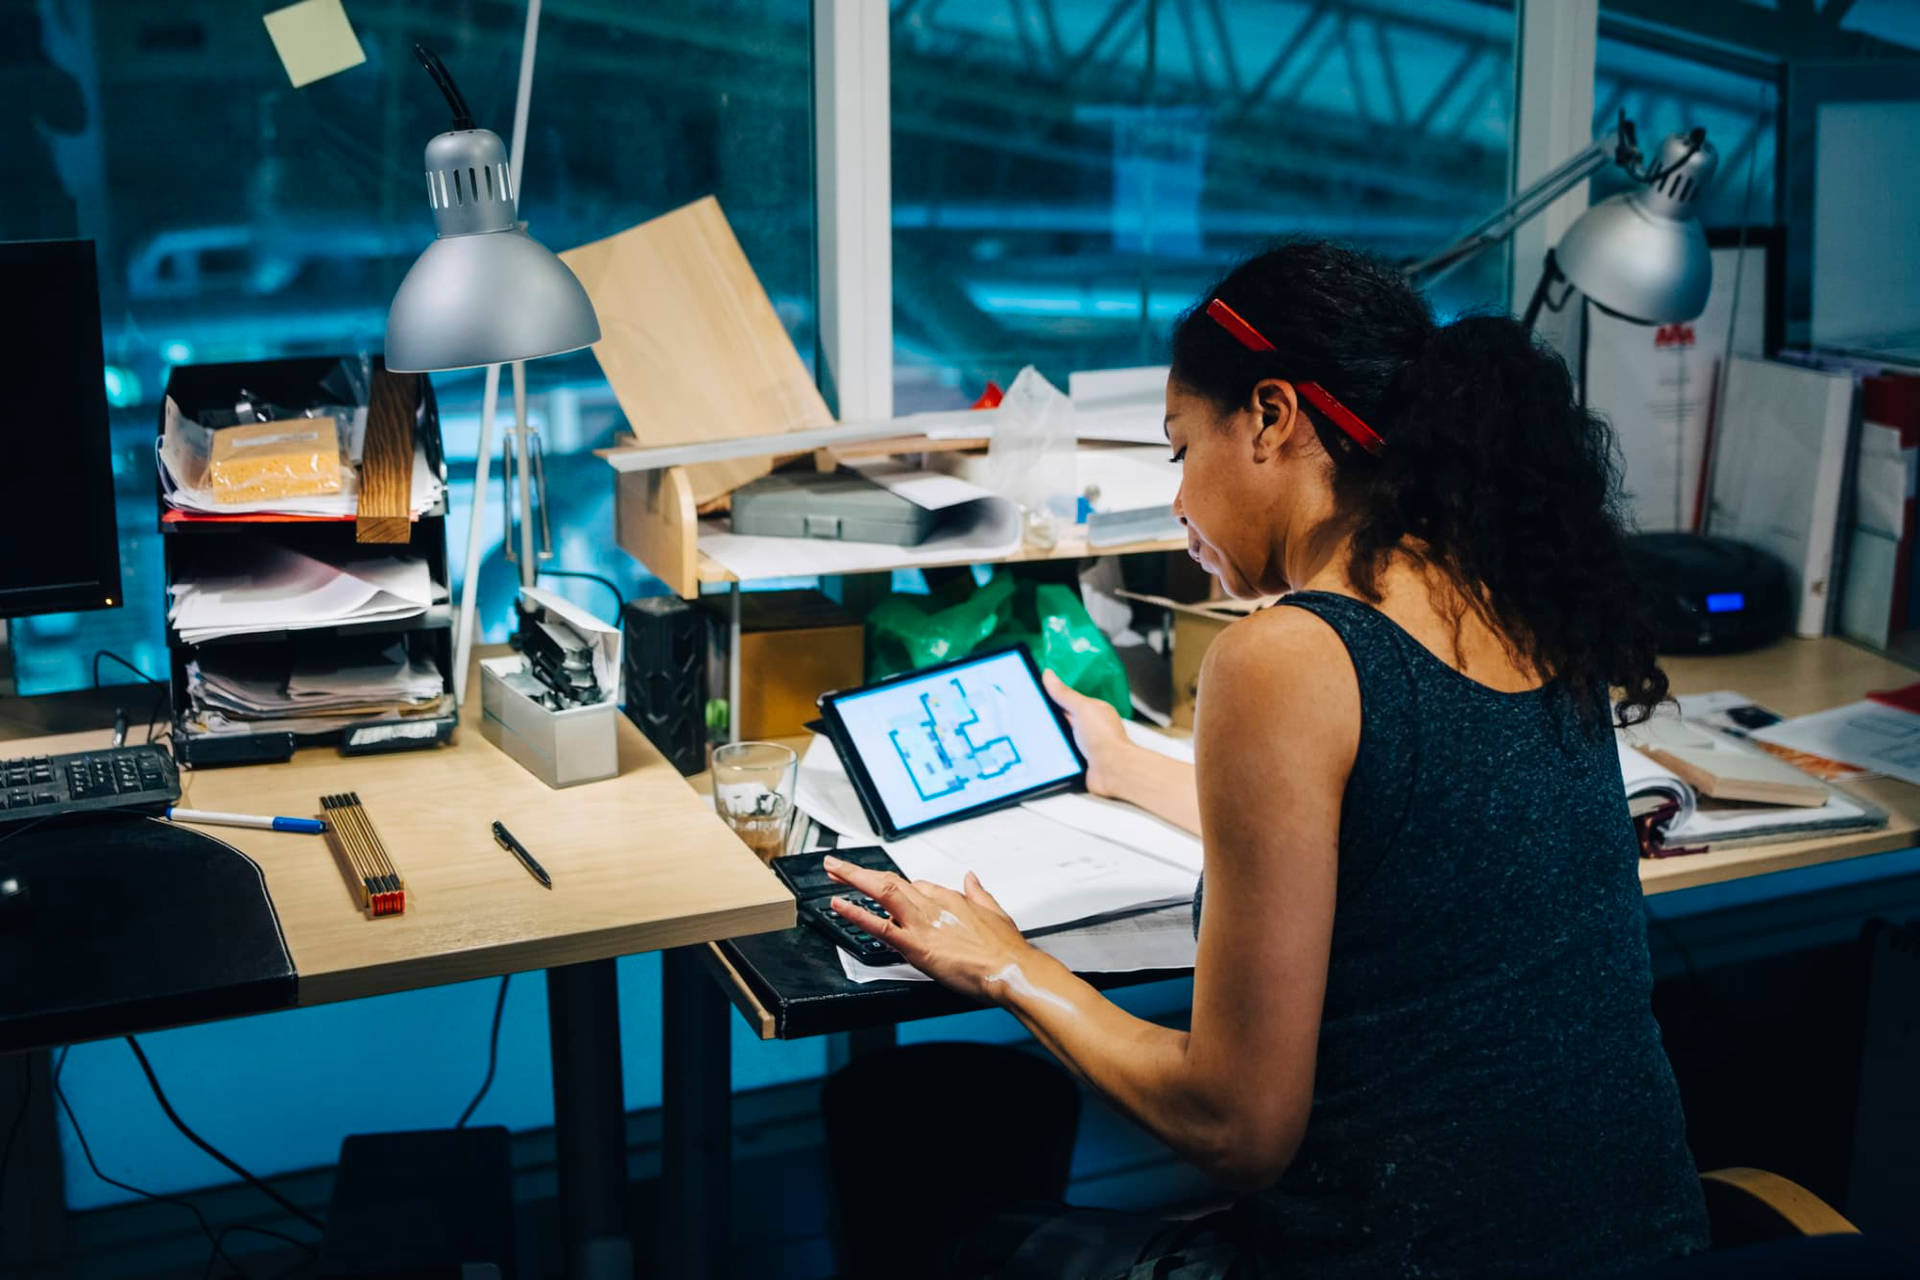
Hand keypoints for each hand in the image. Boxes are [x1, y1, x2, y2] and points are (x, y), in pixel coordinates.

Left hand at [823, 856, 1031, 1004]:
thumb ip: (979, 892)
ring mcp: (922, 923)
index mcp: (951, 898)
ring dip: (853, 879)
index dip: (900, 888)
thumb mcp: (995, 911)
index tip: (888, 892)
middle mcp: (933, 905)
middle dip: (862, 872)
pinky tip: (839, 905)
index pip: (918, 885)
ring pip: (881, 892)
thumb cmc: (1006, 949)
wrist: (1011, 969)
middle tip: (839, 866)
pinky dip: (856, 914)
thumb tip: (971, 877)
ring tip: (833, 871)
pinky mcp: (915, 945)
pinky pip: (879, 926)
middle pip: (891, 880)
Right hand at [1043, 669, 1135, 798]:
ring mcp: (1082, 746)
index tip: (1032, 696)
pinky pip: (1058, 757)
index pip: (1066, 701)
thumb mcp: (1082, 708)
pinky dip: (1051, 756)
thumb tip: (1049, 676)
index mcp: (1091, 711)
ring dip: (1049, 740)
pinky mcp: (1076, 763)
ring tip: (1033, 737)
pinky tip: (1042, 754)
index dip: (1050, 698)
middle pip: (1060, 721)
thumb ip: (1064, 693)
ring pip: (1057, 740)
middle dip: (1047, 721)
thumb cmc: (1106, 739)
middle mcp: (1087, 729)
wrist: (1113, 771)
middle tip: (1029, 718)